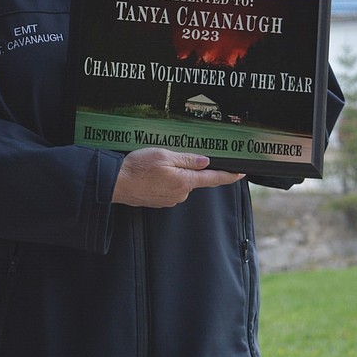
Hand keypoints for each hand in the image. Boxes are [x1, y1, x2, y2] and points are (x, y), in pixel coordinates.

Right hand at [112, 148, 244, 206]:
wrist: (115, 184)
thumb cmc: (137, 168)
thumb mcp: (163, 155)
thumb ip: (186, 159)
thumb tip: (205, 161)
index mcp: (184, 181)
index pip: (213, 178)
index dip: (229, 175)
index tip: (241, 173)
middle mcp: (180, 193)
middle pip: (194, 178)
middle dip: (186, 167)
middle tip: (168, 156)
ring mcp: (170, 199)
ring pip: (180, 182)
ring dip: (173, 173)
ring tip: (153, 165)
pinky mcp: (160, 201)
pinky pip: (169, 188)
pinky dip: (163, 180)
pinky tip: (150, 174)